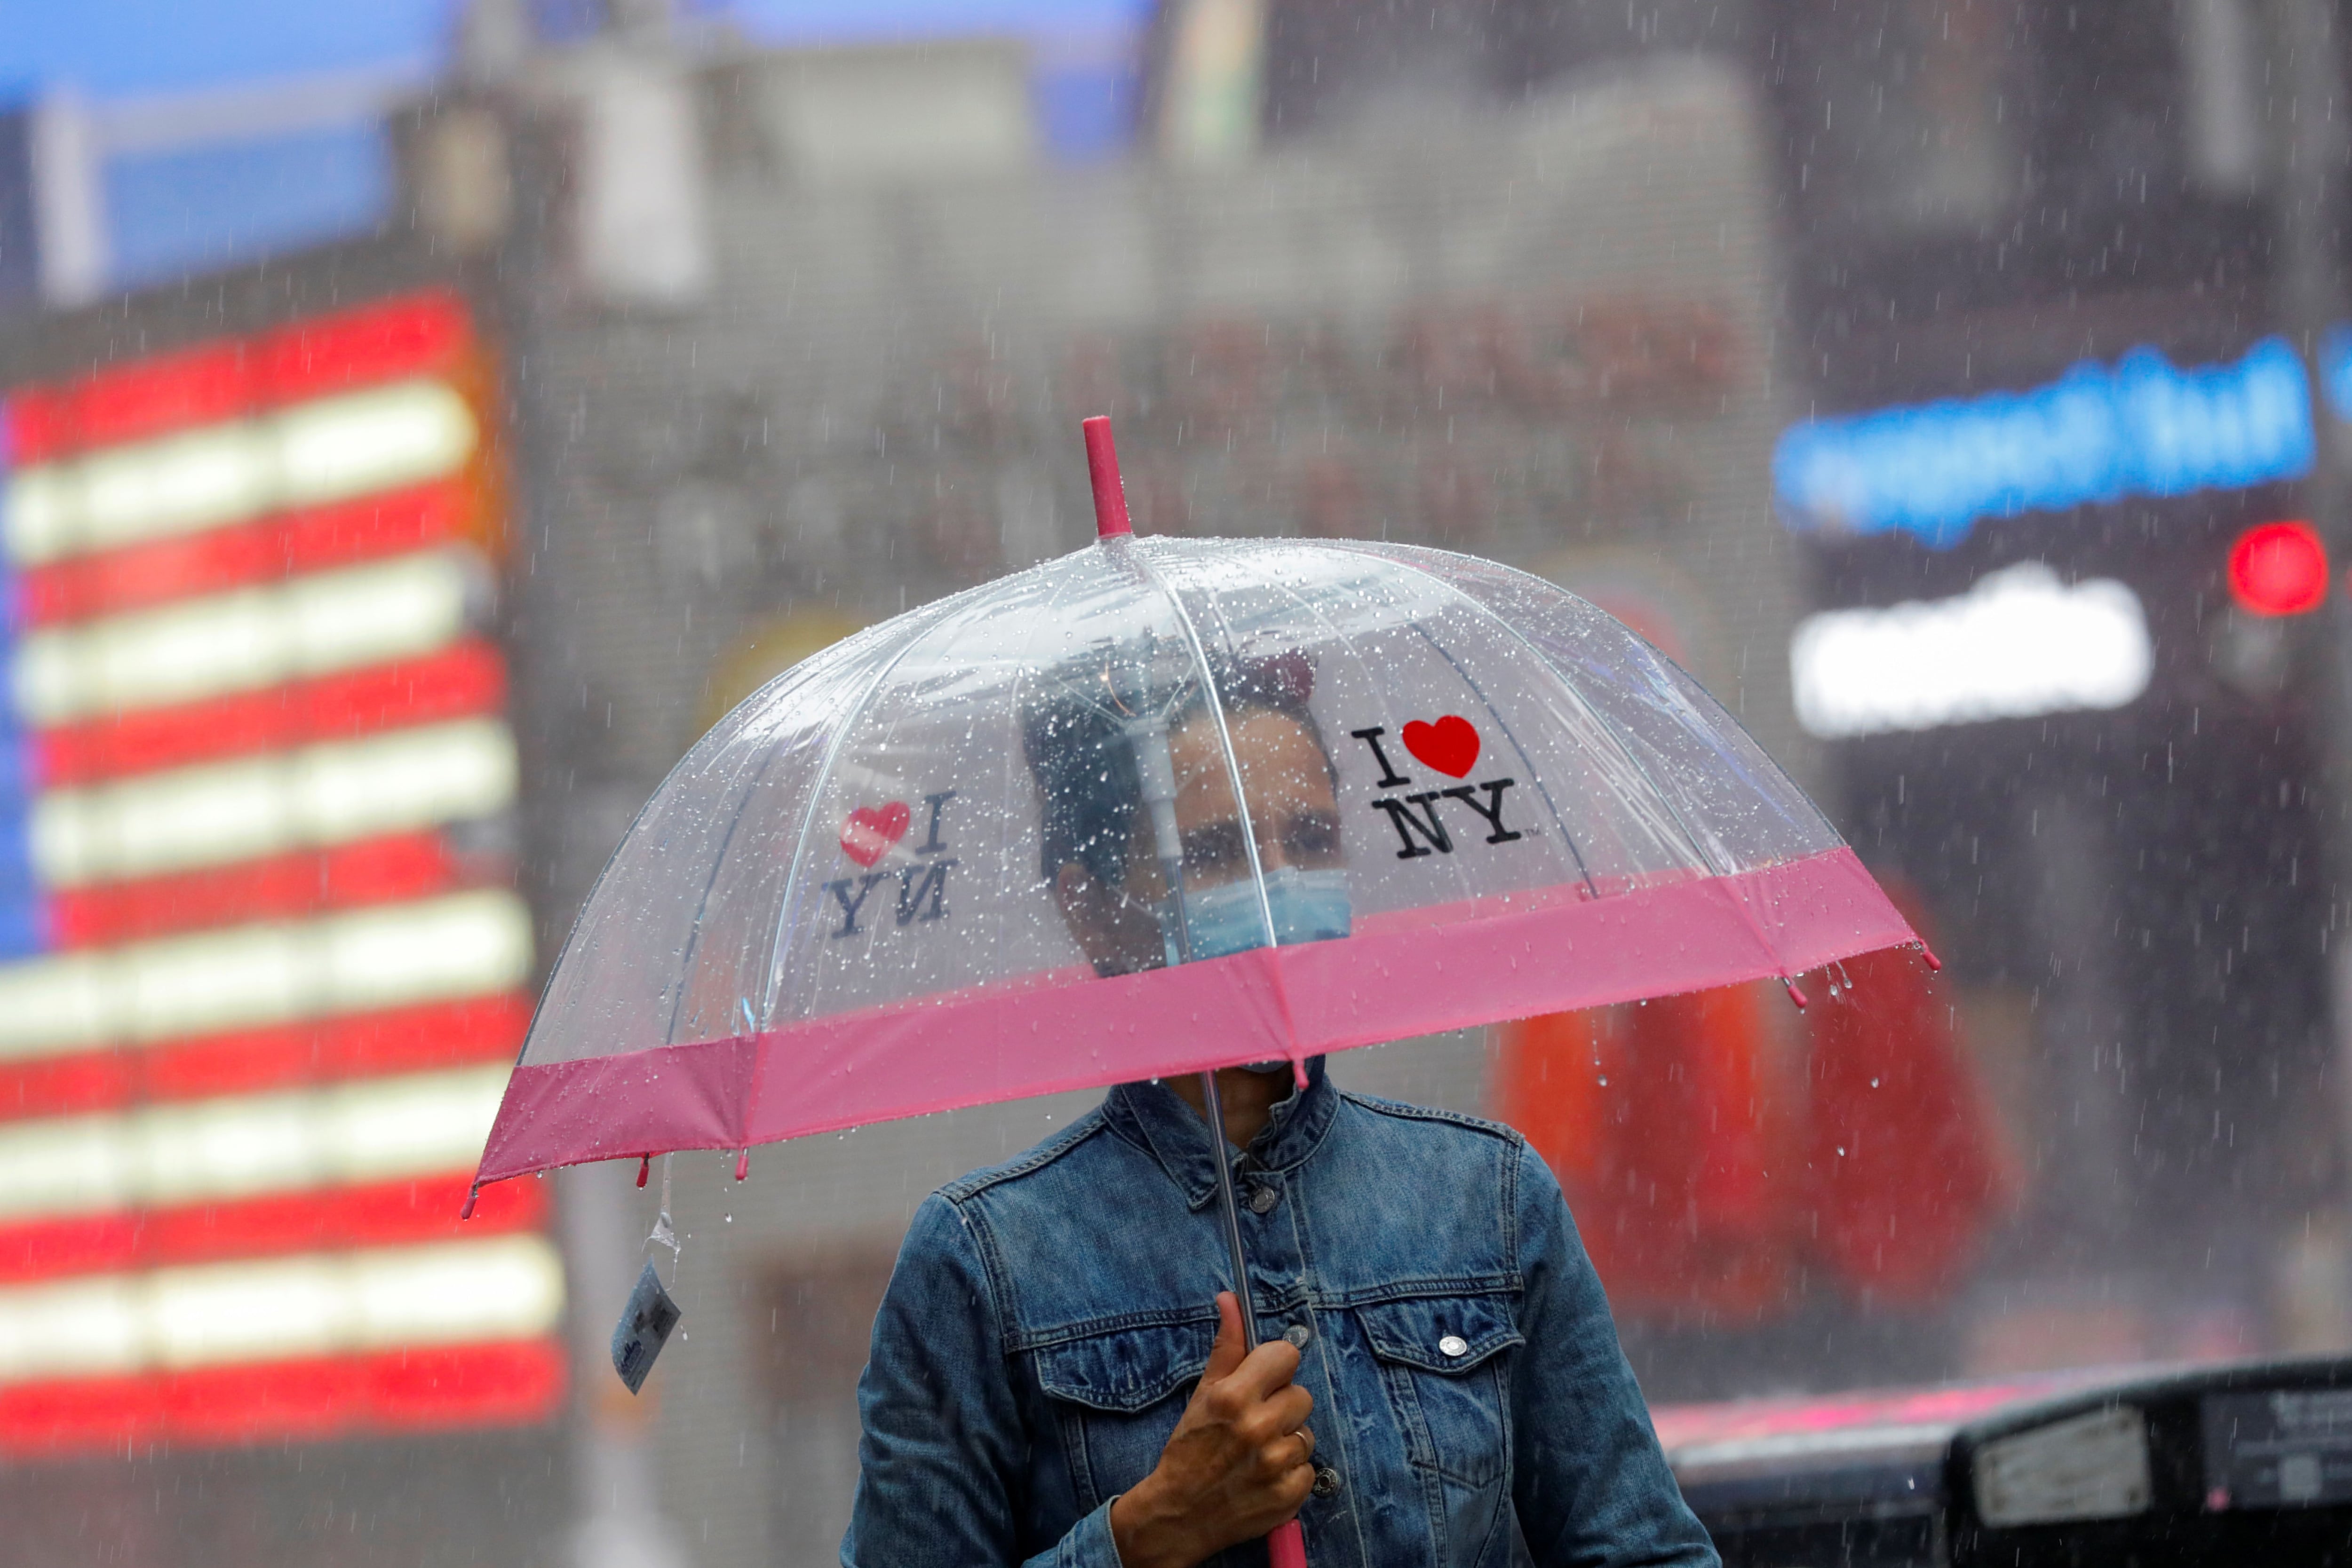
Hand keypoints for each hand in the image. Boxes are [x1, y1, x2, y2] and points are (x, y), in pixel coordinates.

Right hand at [1109, 1292, 1314, 1567]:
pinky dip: (1290, 1474)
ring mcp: (1276, 1464)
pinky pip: (1308, 1469)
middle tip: (1254, 1423)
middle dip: (1281, 1406)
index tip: (1263, 1381)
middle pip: (1301, 1395)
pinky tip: (1264, 1477)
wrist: (1179, 1515)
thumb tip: (1230, 1299)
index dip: (1275, 1368)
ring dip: (1286, 1441)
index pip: (1286, 1356)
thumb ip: (1226, 1346)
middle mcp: (1258, 1427)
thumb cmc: (1189, 1450)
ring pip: (1306, 1433)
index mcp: (1234, 1396)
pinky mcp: (1290, 1495)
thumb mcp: (1203, 1394)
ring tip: (1257, 1453)